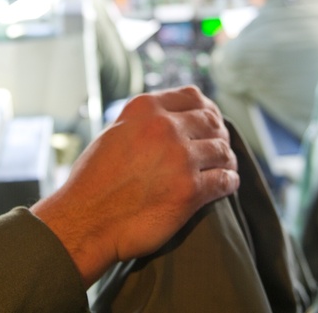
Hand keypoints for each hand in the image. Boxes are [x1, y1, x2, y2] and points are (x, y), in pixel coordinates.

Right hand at [31, 86, 238, 284]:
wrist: (86, 221)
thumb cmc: (95, 181)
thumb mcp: (115, 133)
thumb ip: (144, 121)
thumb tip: (171, 116)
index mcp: (146, 109)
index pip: (192, 96)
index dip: (206, 109)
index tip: (210, 121)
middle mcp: (165, 127)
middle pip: (212, 121)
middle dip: (219, 134)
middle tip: (219, 147)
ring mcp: (181, 158)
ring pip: (222, 150)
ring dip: (227, 160)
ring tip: (226, 167)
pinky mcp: (190, 190)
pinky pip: (225, 180)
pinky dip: (230, 182)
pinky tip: (227, 185)